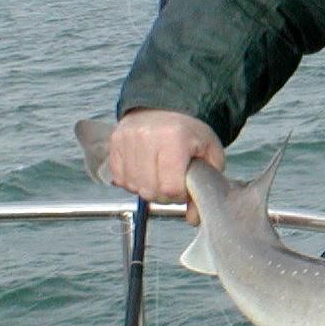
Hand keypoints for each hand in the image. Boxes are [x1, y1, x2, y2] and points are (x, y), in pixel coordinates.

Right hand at [107, 108, 224, 224]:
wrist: (167, 107)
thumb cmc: (190, 133)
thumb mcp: (209, 154)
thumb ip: (205, 186)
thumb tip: (193, 218)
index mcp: (174, 138)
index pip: (170, 187)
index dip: (178, 195)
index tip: (184, 188)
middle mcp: (147, 137)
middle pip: (150, 189)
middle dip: (163, 194)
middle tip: (173, 183)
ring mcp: (127, 140)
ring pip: (133, 186)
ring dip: (147, 188)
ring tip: (159, 175)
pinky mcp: (114, 143)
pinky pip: (119, 178)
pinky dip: (132, 182)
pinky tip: (145, 172)